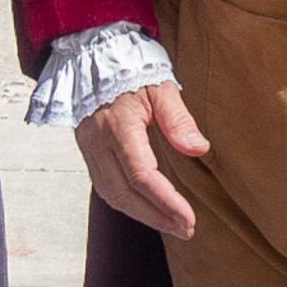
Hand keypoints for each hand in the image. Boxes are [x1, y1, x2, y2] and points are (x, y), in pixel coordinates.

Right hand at [75, 81, 209, 238]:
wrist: (93, 57)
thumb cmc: (132, 70)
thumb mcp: (161, 87)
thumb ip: (178, 119)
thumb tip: (198, 149)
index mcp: (119, 126)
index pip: (141, 175)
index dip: (166, 201)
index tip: (189, 219)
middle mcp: (98, 143)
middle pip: (124, 194)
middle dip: (157, 217)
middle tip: (186, 229)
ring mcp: (89, 150)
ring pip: (112, 195)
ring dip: (143, 215)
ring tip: (172, 225)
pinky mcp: (88, 153)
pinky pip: (105, 187)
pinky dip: (128, 204)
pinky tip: (148, 210)